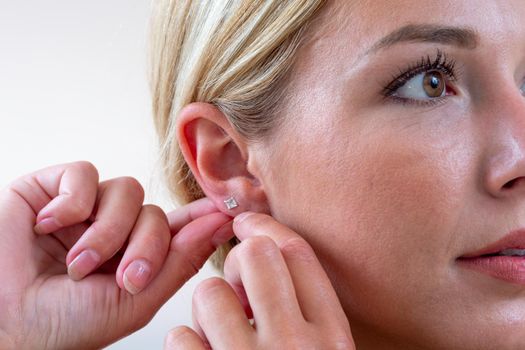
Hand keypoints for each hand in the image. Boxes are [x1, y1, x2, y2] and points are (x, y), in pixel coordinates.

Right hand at [0, 161, 233, 348]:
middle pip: (155, 212)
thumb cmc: (64, 323)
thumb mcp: (133, 301)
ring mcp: (85, 207)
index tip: (227, 212)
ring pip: (126, 191)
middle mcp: (114, 228)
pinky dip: (72, 202)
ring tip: (77, 264)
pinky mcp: (53, 188)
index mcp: (135, 255)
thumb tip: (217, 226)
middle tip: (125, 278)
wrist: (4, 321)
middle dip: (146, 245)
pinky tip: (49, 227)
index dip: (201, 218)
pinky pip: (83, 174)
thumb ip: (178, 264)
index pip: (177, 227)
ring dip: (106, 231)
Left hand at [164, 212, 354, 348]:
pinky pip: (180, 335)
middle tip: (236, 285)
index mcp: (333, 337)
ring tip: (217, 330)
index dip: (268, 228)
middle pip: (257, 255)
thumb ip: (310, 313)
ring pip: (210, 291)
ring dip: (207, 306)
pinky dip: (185, 341)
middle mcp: (298, 347)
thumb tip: (271, 258)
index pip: (300, 254)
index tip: (248, 223)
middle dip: (238, 261)